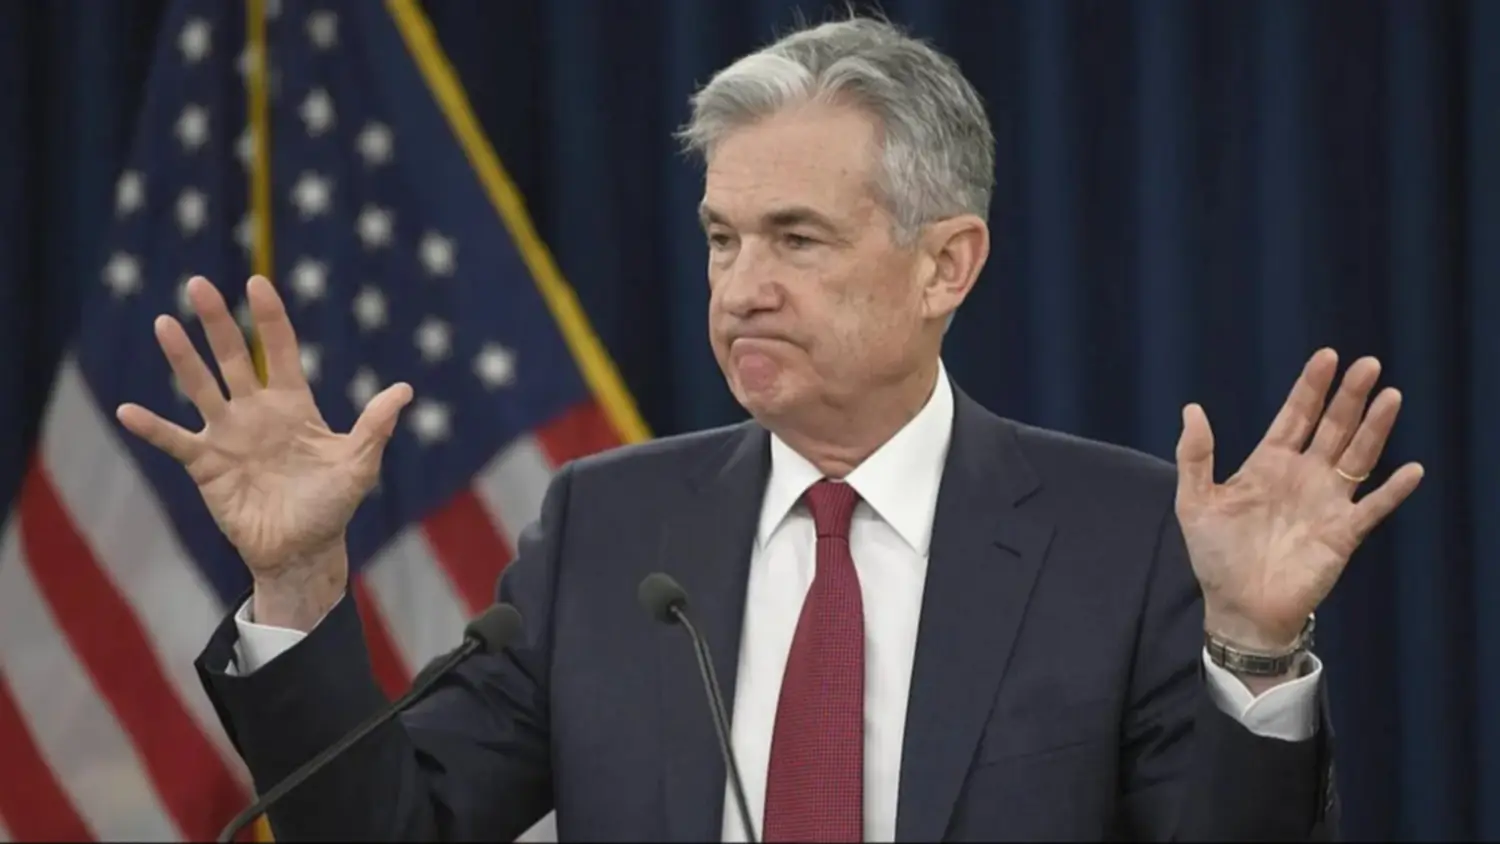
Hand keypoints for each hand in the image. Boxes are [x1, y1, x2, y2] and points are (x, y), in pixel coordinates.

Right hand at [116, 276, 411, 619]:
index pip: (279, 350)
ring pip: (200, 387)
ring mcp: (228, 435)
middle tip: (198, 284)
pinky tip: (127, 411)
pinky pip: (175, 441)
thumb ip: (375, 426)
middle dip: (217, 322)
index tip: (258, 283)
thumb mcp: (358, 465)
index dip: (270, 318)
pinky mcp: (207, 465)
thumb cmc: (331, 505)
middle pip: (233, 357)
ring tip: (164, 324)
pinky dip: (152, 428)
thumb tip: (405, 390)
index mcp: (293, 404)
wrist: (302, 550)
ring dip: (182, 358)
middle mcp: (256, 411)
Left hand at [1174, 348, 1423, 650]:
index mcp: (1269, 463)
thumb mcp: (1195, 503)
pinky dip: (1393, 491)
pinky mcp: (1344, 533)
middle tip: (1368, 363)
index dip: (1311, 387)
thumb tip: (1192, 408)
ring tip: (1390, 397)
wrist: (1239, 607)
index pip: (1295, 415)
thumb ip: (1195, 456)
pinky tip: (1411, 470)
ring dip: (1375, 428)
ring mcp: (1327, 502)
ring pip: (1358, 456)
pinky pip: (1373, 507)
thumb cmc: (1215, 556)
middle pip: (1333, 427)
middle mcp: (1303, 475)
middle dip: (1349, 396)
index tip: (1327, 356)